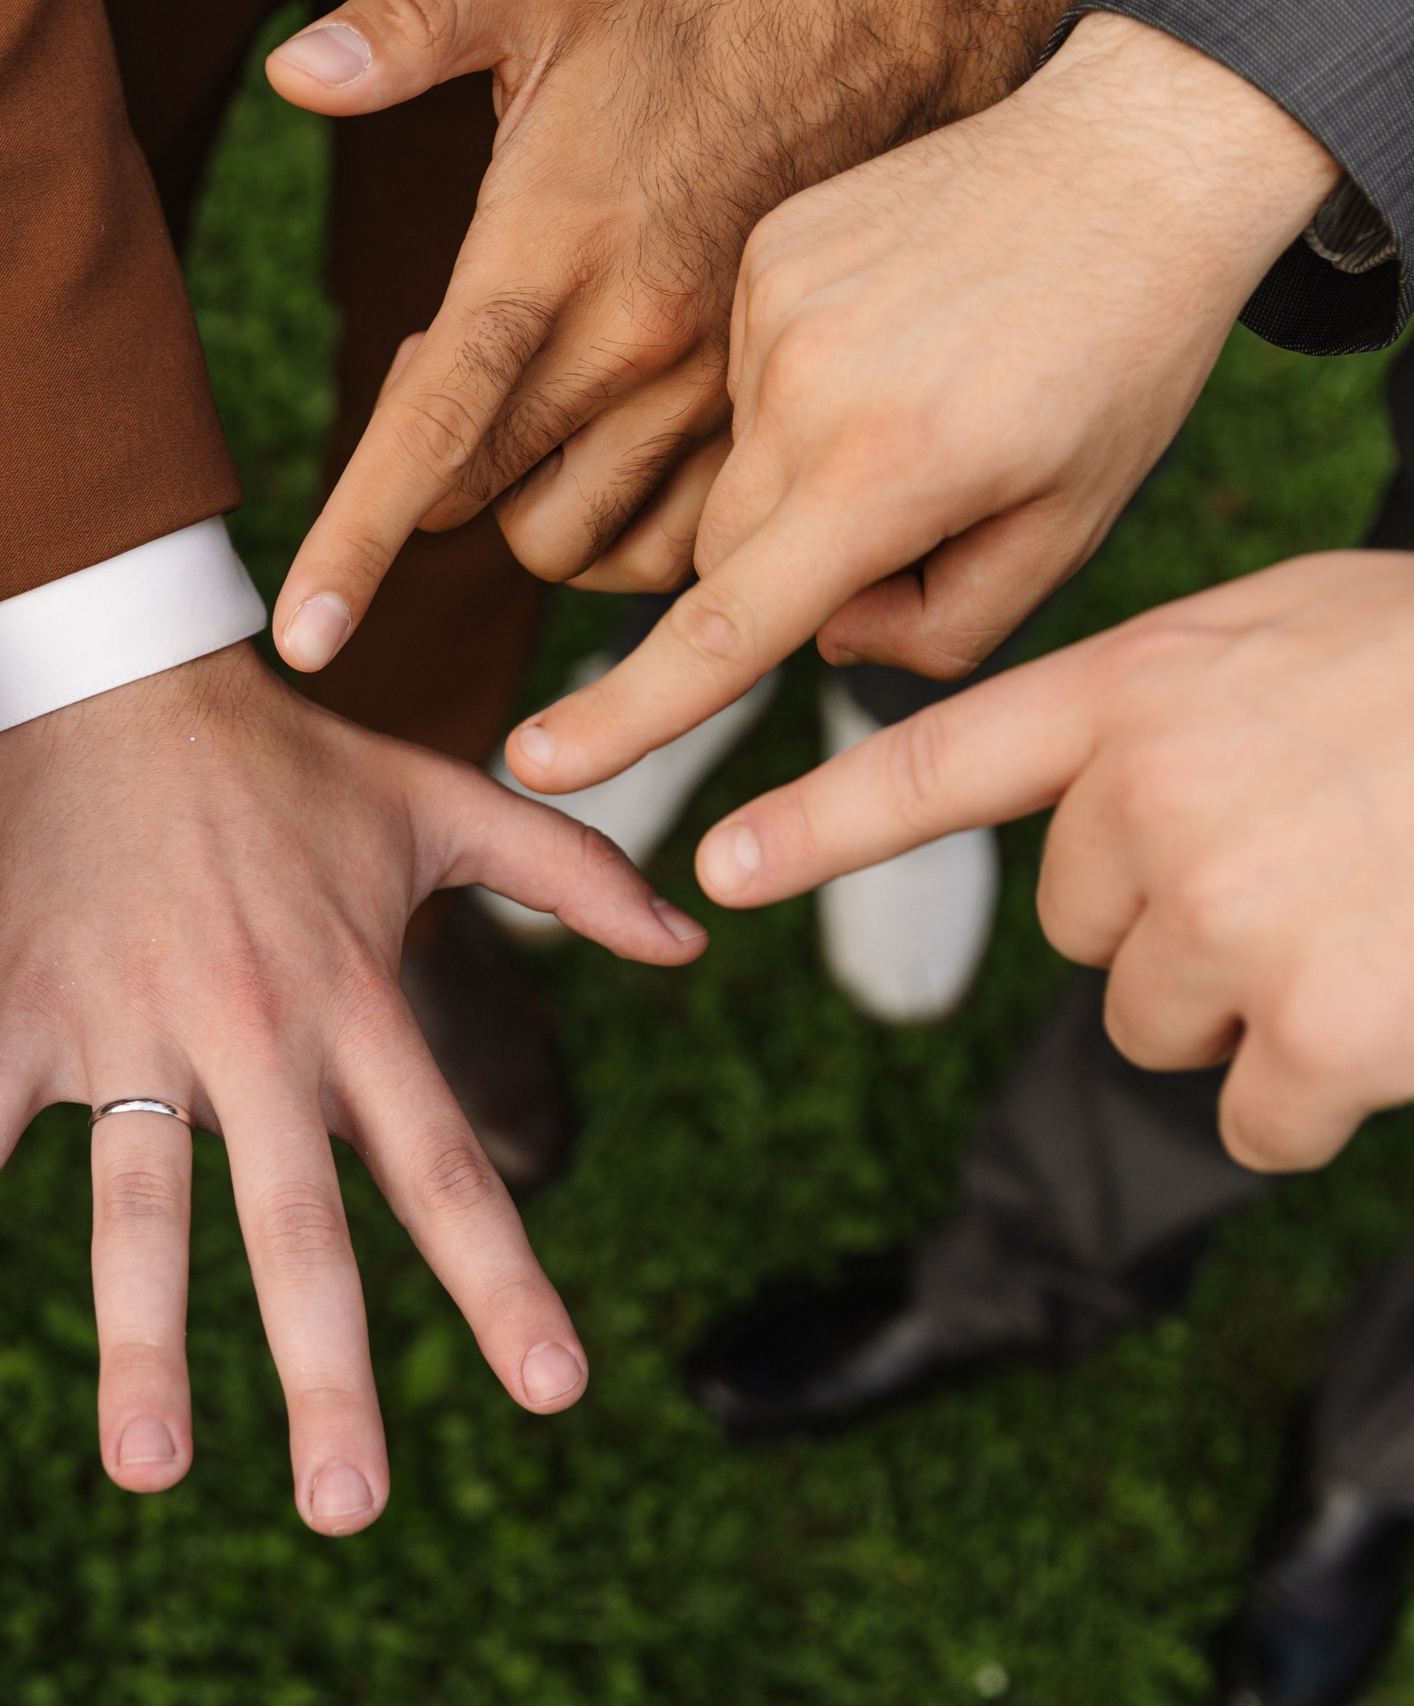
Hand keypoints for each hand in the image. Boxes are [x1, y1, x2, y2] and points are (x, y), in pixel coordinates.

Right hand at [0, 646, 704, 1532]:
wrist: (121, 671)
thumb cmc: (289, 752)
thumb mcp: (442, 802)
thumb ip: (573, 872)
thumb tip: (696, 943)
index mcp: (351, 997)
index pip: (439, 1163)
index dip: (498, 1279)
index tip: (551, 1390)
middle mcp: (249, 1029)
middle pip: (294, 1221)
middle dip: (324, 1369)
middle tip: (346, 1505)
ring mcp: (127, 1026)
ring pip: (136, 1201)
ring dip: (140, 1337)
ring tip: (147, 1469)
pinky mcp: (24, 1010)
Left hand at [263, 0, 1065, 672]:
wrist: (877, 25)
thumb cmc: (686, 15)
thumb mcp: (537, 1)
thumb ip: (406, 33)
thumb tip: (292, 68)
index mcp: (552, 252)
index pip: (432, 432)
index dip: (356, 542)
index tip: (306, 638)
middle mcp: (635, 342)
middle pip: (493, 508)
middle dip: (446, 476)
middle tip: (455, 374)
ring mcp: (713, 390)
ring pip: (580, 541)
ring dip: (536, 502)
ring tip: (541, 400)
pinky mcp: (773, 416)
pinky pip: (675, 542)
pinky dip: (628, 524)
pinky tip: (615, 438)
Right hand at [509, 13, 1342, 795]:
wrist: (1136, 156)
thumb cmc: (1120, 359)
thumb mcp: (1070, 528)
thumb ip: (940, 630)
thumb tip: (822, 636)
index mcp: (888, 471)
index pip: (726, 628)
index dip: (626, 713)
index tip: (535, 760)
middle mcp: (806, 388)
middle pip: (722, 555)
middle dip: (788, 570)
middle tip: (912, 509)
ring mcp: (773, 308)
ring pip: (734, 467)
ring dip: (799, 470)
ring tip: (916, 397)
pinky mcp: (766, 255)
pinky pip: (744, 375)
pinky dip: (802, 385)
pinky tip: (893, 336)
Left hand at [691, 551, 1413, 1171]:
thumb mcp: (1283, 640)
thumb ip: (1153, 714)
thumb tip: (1075, 815)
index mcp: (1138, 696)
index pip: (931, 768)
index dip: (816, 826)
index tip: (714, 866)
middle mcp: (1157, 803)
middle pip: (1079, 927)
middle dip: (1171, 913)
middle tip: (1307, 849)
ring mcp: (1234, 917)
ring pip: (1154, 1018)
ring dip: (1245, 995)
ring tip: (1362, 904)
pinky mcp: (1321, 1030)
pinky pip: (1250, 1108)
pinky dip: (1314, 1088)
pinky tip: (1391, 999)